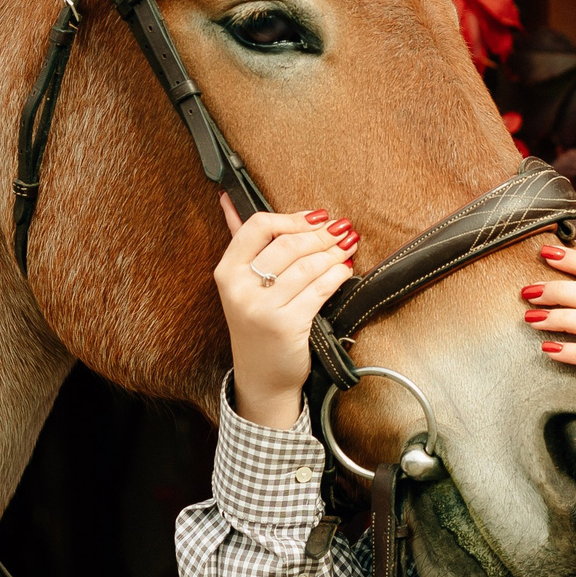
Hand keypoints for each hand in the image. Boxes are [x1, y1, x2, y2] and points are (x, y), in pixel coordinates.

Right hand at [214, 194, 357, 428]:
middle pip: (288, 244)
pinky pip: (320, 289)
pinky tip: (345, 270)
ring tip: (348, 246)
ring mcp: (262, 308)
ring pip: (307, 266)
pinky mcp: (286, 324)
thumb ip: (241, 241)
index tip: (317, 217)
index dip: (292, 218)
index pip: (258, 227)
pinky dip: (337, 276)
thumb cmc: (257, 324)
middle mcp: (240, 289)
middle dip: (322, 235)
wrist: (262, 377)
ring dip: (334, 252)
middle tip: (342, 229)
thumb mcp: (241, 284)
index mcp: (227, 272)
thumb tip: (228, 200)